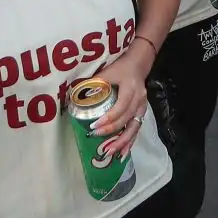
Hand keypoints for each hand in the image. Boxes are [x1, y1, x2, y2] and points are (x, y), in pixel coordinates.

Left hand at [90, 43, 152, 158]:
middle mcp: (139, 99)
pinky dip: (130, 142)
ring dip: (123, 142)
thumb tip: (75, 97)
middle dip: (112, 131)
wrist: (138, 63)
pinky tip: (123, 153)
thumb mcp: (107, 72)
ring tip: (111, 153)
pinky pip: (136, 129)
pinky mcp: (142, 112)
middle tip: (98, 139)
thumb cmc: (120, 68)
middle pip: (127, 119)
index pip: (120, 107)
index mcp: (130, 88)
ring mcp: (142, 107)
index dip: (109, 118)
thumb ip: (93, 84)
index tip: (95, 126)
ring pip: (134, 127)